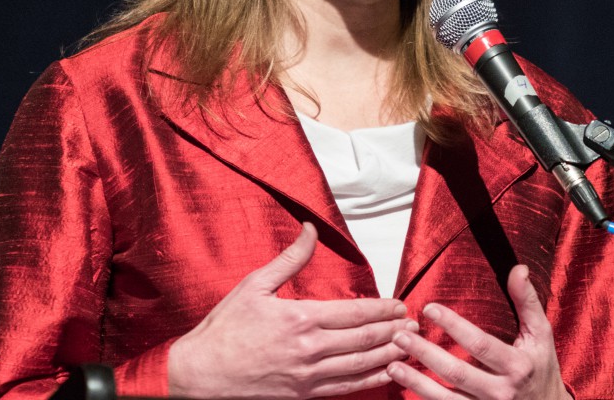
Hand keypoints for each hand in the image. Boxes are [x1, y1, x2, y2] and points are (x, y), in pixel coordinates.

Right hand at [168, 222, 417, 397]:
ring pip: (360, 366)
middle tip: (416, 325)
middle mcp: (309, 349)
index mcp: (300, 318)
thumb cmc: (223, 330)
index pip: (355, 313)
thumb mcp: (254, 286)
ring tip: (411, 347)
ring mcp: (307, 376)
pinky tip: (386, 375)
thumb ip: (289, 259)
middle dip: (394, 331)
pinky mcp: (302, 396)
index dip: (383, 309)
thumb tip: (310, 229)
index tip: (400, 305)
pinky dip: (370, 381)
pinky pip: (345, 388)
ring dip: (390, 355)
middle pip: (365, 340)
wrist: (198, 376)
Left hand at [385, 265, 571, 399]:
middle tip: (400, 336)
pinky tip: (406, 388)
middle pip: (457, 373)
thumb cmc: (541, 368)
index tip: (429, 309)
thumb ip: (527, 301)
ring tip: (392, 365)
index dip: (454, 326)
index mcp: (517, 366)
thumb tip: (517, 268)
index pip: (480, 345)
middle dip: (426, 354)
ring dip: (416, 383)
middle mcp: (501, 392)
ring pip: (446, 399)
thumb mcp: (541, 334)